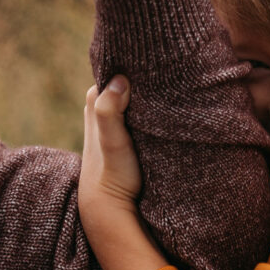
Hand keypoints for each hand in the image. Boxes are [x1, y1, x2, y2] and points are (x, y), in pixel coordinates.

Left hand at [79, 77, 166, 269]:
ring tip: (174, 84)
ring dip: (149, 93)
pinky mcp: (125, 138)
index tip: (158, 57)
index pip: (116, 69)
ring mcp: (113, 124)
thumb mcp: (111, 143)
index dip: (135, 62)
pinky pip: (139, 113)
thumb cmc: (113, 176)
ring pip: (133, 97)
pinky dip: (151, 109)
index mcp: (95, 101)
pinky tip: (169, 108)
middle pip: (125, 80)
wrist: (112, 211)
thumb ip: (109, 112)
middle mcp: (100, 108)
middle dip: (143, 74)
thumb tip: (118, 81)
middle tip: (171, 69)